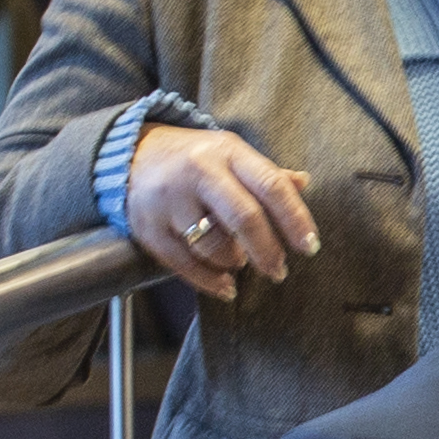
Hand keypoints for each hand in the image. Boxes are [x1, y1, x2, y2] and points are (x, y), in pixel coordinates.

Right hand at [120, 122, 319, 299]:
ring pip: (214, 245)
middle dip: (267, 251)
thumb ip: (265, 173)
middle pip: (243, 218)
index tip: (310, 246)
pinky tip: (225, 286)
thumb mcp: (230, 154)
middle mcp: (198, 172)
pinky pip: (184, 263)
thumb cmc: (193, 158)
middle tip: (279, 271)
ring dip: (234, 261)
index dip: (295, 219)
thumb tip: (303, 182)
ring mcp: (170, 199)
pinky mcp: (148, 226)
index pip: (270, 186)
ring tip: (239, 261)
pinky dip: (209, 281)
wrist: (129, 154)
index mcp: (227, 152)